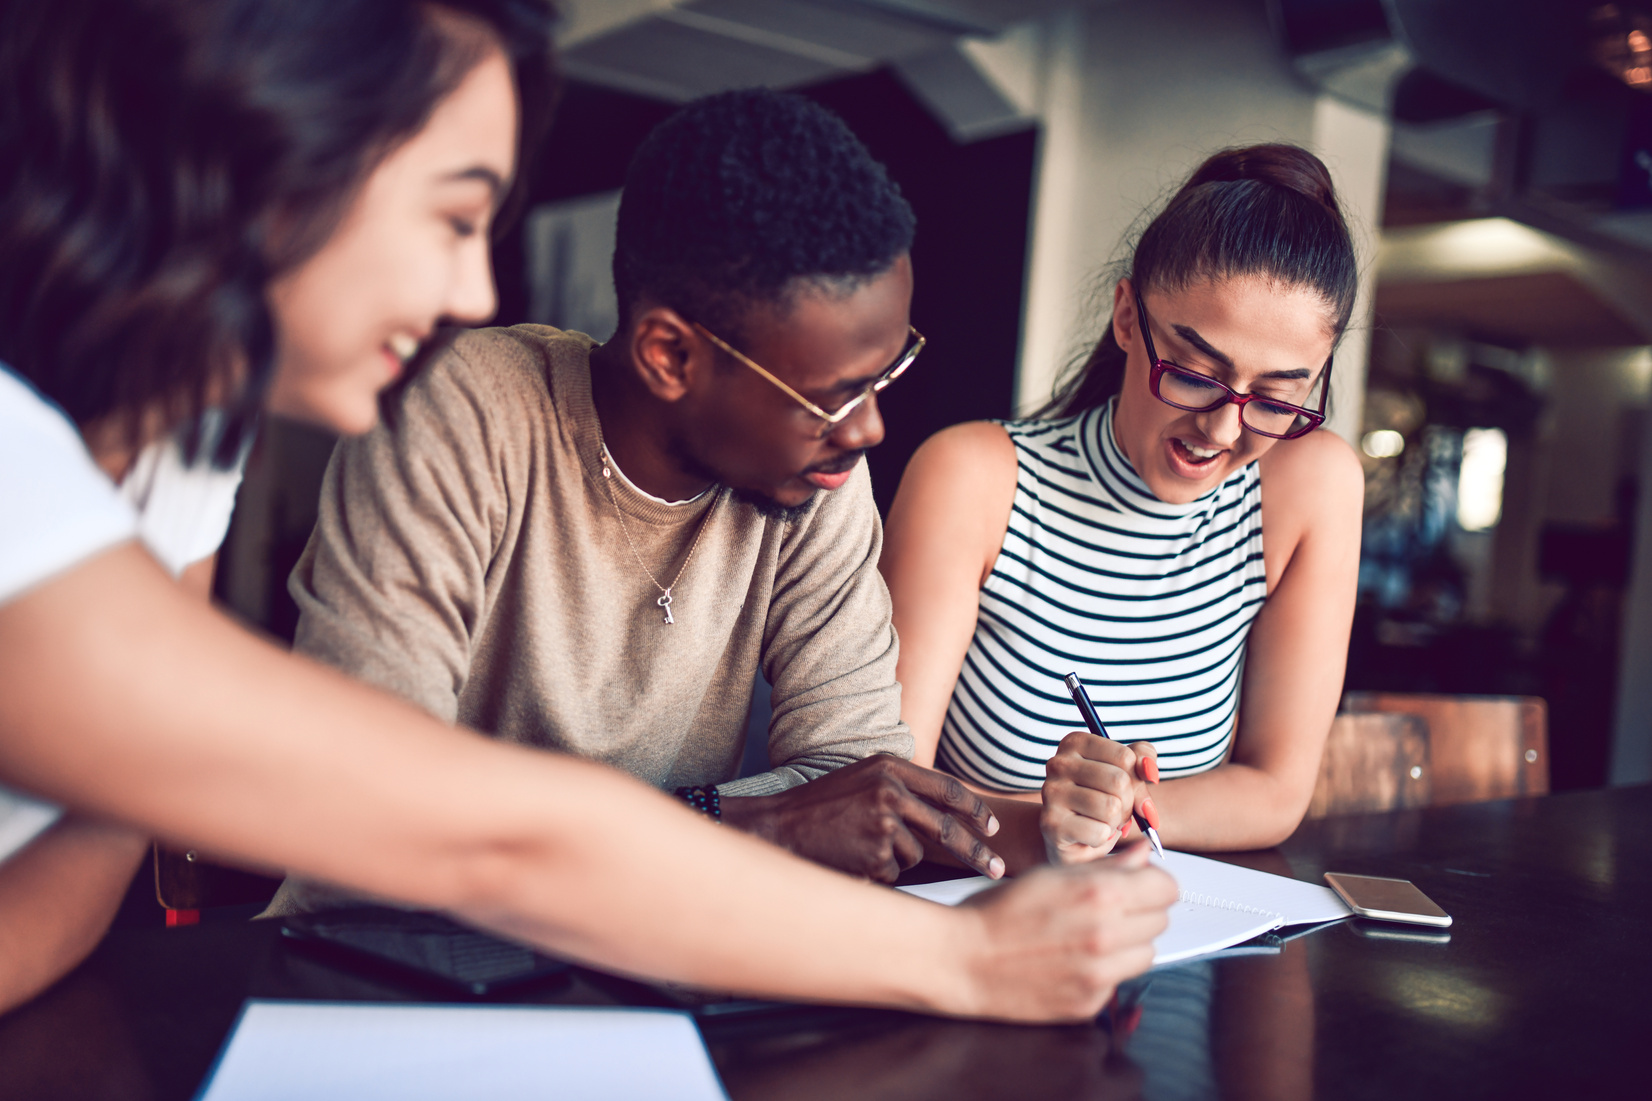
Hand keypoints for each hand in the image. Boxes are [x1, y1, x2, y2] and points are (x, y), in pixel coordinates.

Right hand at [720, 755, 1003, 883]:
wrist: (780, 825)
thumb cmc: (821, 804)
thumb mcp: (863, 777)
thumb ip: (901, 785)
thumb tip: (947, 810)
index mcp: (890, 767)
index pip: (948, 788)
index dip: (975, 811)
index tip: (993, 828)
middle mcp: (891, 791)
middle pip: (947, 828)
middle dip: (977, 852)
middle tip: (997, 869)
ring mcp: (884, 823)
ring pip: (916, 854)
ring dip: (897, 858)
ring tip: (860, 845)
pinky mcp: (874, 852)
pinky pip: (893, 871)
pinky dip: (878, 871)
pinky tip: (852, 857)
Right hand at [954, 840, 1175, 1020]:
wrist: (963, 960)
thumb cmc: (999, 912)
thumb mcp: (1051, 874)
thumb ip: (1107, 866)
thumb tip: (1144, 853)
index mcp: (1100, 893)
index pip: (1167, 888)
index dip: (1152, 883)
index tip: (1138, 885)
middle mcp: (1107, 935)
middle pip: (1161, 921)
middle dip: (1139, 912)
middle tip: (1105, 910)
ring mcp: (1100, 974)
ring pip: (1146, 954)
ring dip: (1128, 944)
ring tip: (1089, 936)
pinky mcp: (1090, 1003)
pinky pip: (1117, 981)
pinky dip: (1103, 971)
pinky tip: (1071, 961)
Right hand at [1040, 733, 1159, 864]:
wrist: (1069, 837)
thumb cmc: (1101, 798)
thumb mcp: (1126, 771)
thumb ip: (1143, 760)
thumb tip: (1151, 773)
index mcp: (1075, 743)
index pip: (1126, 757)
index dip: (1136, 779)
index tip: (1127, 788)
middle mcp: (1058, 763)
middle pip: (1119, 782)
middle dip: (1128, 803)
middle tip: (1115, 810)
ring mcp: (1051, 793)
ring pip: (1111, 808)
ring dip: (1115, 822)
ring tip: (1101, 821)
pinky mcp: (1052, 823)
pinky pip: (1100, 832)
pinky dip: (1103, 838)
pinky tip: (1089, 834)